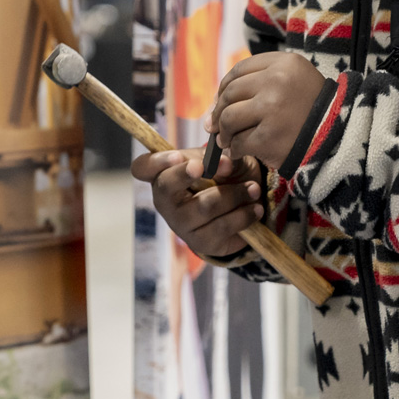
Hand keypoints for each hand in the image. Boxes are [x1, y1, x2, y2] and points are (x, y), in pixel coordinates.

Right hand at [130, 148, 267, 259]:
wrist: (248, 205)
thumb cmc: (228, 175)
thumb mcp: (225, 159)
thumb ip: (220, 157)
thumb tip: (222, 162)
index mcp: (165, 174)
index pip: (142, 167)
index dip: (155, 161)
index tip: (177, 156)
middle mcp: (166, 201)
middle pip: (165, 187)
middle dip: (185, 174)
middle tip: (205, 166)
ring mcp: (181, 224)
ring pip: (203, 206)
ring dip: (233, 195)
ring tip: (254, 188)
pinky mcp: (201, 243)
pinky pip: (221, 227)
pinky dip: (243, 216)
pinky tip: (255, 209)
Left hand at [210, 52, 327, 171]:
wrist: (340, 140)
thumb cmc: (312, 112)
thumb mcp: (295, 81)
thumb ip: (259, 83)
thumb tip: (214, 104)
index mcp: (285, 63)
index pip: (239, 70)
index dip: (224, 87)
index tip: (221, 101)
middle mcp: (277, 81)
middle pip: (230, 93)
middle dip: (219, 112)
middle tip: (218, 126)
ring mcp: (272, 109)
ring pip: (229, 118)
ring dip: (225, 132)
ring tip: (229, 140)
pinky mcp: (268, 137)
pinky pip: (238, 143)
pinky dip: (235, 150)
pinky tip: (241, 151)